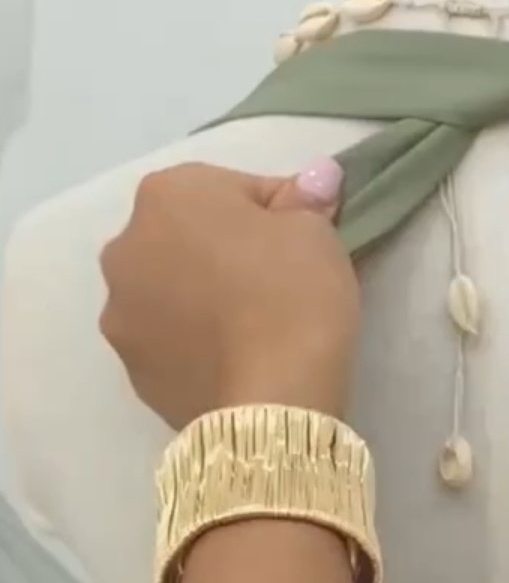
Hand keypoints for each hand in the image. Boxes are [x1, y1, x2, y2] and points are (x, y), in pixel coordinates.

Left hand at [99, 157, 357, 428]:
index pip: (234, 189)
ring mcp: (119, 312)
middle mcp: (126, 246)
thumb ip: (304, 200)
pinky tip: (234, 358)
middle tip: (278, 281)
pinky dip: (194, 340)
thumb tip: (315, 180)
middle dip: (227, 250)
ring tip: (253, 326)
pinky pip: (169, 338)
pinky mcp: (130, 368)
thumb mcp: (316, 232)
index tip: (305, 241)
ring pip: (171, 288)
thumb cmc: (293, 295)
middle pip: (189, 236)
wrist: (270, 402)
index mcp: (167, 195)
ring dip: (202, 295)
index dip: (278, 212)